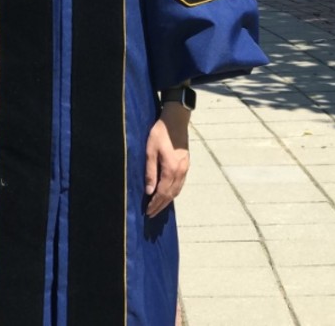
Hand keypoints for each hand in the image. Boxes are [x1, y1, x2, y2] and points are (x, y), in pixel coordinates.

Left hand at [144, 103, 190, 217]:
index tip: (148, 212)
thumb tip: (149, 191)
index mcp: (171, 169)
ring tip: (159, 207)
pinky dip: (174, 192)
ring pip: (177, 190)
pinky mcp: (186, 164)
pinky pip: (181, 184)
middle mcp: (180, 172)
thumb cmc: (160, 133)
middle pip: (171, 194)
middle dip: (161, 205)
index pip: (162, 193)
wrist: (176, 120)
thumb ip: (150, 172)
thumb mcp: (150, 151)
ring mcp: (185, 168)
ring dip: (168, 200)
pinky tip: (169, 193)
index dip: (155, 204)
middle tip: (152, 214)